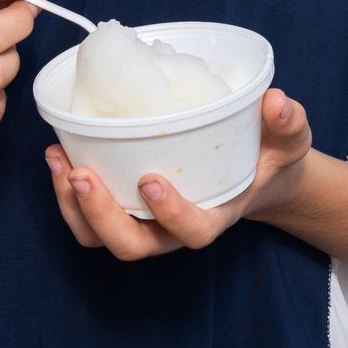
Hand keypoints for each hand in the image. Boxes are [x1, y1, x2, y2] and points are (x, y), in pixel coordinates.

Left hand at [45, 88, 314, 259]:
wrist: (254, 172)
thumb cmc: (269, 156)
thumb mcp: (288, 140)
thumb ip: (288, 124)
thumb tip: (277, 102)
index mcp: (215, 216)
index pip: (192, 232)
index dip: (170, 214)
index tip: (151, 180)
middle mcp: (174, 229)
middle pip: (131, 245)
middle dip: (100, 215)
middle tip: (81, 173)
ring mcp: (145, 223)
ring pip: (100, 237)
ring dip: (72, 205)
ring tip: (59, 159)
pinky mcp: (124, 207)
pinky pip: (88, 216)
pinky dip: (66, 192)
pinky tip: (59, 152)